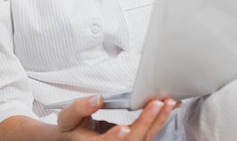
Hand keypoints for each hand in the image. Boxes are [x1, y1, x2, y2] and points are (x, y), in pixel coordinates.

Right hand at [57, 95, 176, 140]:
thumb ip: (80, 108)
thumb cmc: (72, 128)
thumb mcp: (68, 117)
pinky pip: (149, 133)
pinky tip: (168, 108)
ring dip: (158, 120)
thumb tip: (97, 99)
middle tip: (156, 104)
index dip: (114, 137)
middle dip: (146, 122)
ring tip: (168, 103)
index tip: (123, 128)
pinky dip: (159, 119)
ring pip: (145, 138)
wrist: (77, 139)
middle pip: (132, 140)